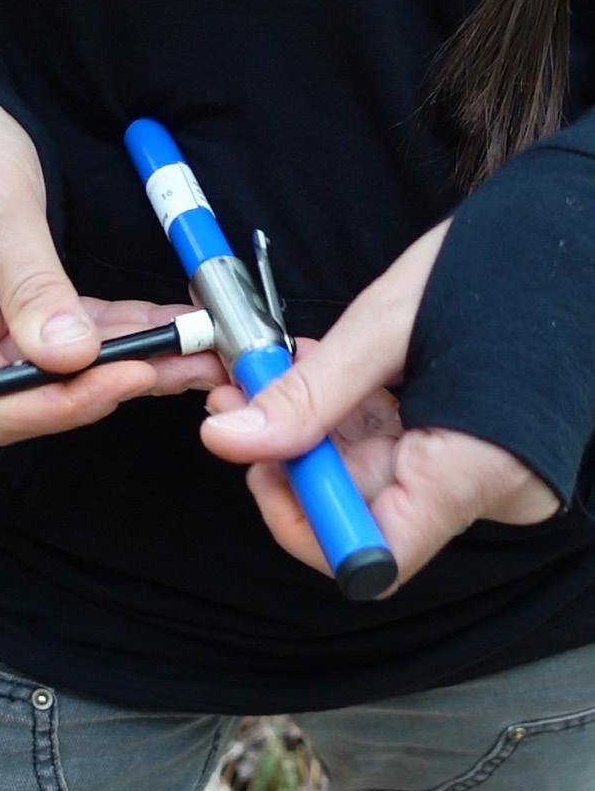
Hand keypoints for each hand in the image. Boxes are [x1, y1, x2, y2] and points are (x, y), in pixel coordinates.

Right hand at [0, 96, 225, 444]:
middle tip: (186, 362)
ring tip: (202, 348)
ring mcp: (4, 329)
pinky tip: (179, 324)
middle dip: (116, 383)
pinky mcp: (38, 310)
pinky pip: (88, 335)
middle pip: (41, 397)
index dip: (62, 404)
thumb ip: (31, 283)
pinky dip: (134, 332)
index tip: (125, 376)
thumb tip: (69, 356)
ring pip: (76, 370)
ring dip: (139, 360)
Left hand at [201, 221, 560, 591]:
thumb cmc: (513, 261)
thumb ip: (310, 394)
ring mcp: (475, 466)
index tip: (262, 466)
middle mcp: (481, 485)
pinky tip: (313, 370)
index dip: (303, 525)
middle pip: (359, 506)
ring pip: (367, 471)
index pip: (373, 556)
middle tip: (243, 397)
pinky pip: (391, 446)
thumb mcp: (391, 324)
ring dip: (309, 426)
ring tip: (269, 369)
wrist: (579, 233)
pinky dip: (345, 414)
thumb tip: (232, 439)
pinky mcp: (466, 441)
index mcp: (477, 469)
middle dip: (289, 453)